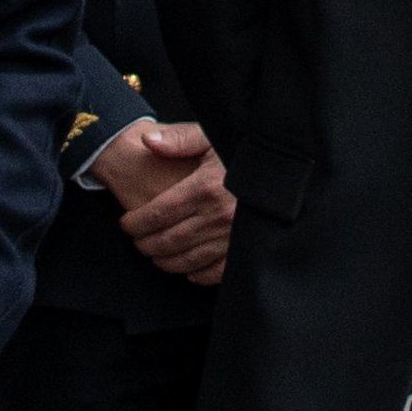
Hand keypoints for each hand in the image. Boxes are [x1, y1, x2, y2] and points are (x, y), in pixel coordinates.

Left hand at [98, 119, 236, 285]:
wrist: (285, 167)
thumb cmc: (246, 149)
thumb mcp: (213, 135)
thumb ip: (179, 139)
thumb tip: (148, 140)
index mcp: (205, 187)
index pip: (157, 214)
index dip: (135, 223)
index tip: (126, 224)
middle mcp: (219, 215)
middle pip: (168, 240)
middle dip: (146, 244)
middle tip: (137, 242)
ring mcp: (233, 236)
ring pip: (188, 259)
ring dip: (166, 261)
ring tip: (155, 255)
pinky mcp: (246, 250)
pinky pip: (216, 271)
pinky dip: (197, 275)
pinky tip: (188, 270)